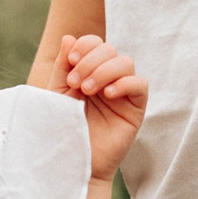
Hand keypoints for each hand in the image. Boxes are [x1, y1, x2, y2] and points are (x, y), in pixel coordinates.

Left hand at [59, 36, 145, 180]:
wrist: (72, 161)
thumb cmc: (62, 129)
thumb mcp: (57, 94)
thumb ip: (62, 67)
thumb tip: (69, 37)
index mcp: (89, 71)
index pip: (95, 43)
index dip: (85, 46)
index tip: (70, 61)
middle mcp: (108, 78)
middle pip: (110, 49)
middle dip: (91, 61)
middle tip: (76, 83)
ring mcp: (123, 92)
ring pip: (126, 62)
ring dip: (104, 71)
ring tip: (88, 90)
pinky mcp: (135, 109)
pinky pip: (140, 85)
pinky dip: (125, 83)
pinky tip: (108, 94)